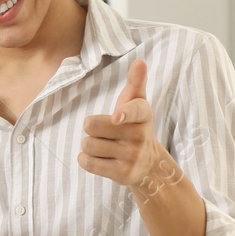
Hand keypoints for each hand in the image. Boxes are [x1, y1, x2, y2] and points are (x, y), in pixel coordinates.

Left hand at [81, 58, 164, 187]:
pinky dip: (85, 159)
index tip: (117, 117)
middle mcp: (140, 136)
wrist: (149, 163)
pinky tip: (98, 158)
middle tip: (105, 132)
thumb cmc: (135, 125)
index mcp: (143, 114)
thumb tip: (140, 61)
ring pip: (87, 144)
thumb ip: (136, 82)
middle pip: (92, 126)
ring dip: (89, 145)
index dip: (124, 113)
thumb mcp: (137, 102)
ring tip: (104, 145)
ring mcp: (133, 156)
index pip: (135, 110)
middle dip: (91, 128)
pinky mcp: (123, 174)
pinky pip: (87, 163)